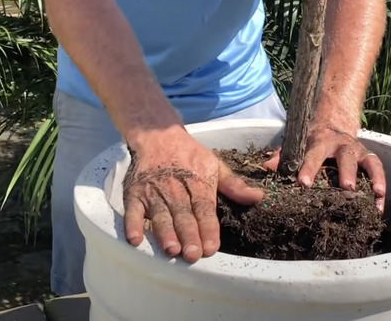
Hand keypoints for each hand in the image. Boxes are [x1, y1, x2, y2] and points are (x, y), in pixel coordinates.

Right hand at [122, 129, 263, 261]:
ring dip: (164, 233)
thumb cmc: (189, 155)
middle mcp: (176, 189)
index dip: (208, 228)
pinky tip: (136, 239)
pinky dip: (132, 224)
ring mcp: (153, 192)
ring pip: (160, 215)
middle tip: (192, 254)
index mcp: (198, 184)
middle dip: (188, 235)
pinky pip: (132, 210)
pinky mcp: (134, 193)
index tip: (212, 247)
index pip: (204, 209)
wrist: (158, 135)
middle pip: (183, 215)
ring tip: (171, 249)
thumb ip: (234, 185)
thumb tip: (258, 197)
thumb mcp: (215, 166)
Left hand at [264, 123, 385, 211]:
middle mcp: (342, 145)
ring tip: (377, 194)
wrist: (332, 125)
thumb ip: (282, 156)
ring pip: (368, 162)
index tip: (303, 183)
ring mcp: (358, 151)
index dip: (309, 168)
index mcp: (320, 141)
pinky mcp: (369, 158)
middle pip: (345, 157)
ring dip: (373, 178)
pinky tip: (380, 204)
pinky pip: (378, 170)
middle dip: (346, 172)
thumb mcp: (296, 145)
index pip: (313, 155)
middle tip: (347, 188)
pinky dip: (381, 186)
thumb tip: (266, 167)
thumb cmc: (310, 142)